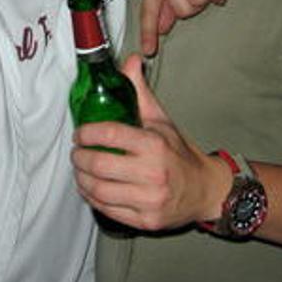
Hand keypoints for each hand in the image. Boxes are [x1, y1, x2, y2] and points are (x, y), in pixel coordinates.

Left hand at [70, 55, 230, 230]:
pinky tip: (89, 187)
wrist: (205, 190)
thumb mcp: (162, 121)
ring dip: (81, 178)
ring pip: (98, 189)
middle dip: (79, 157)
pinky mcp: (145, 220)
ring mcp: (149, 200)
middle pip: (98, 164)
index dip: (87, 133)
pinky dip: (91, 197)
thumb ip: (140, 91)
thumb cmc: (179, 153)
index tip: (80, 133)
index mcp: (155, 145)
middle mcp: (153, 173)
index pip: (109, 134)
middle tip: (76, 152)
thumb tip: (130, 60)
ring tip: (80, 169)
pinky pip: (107, 209)